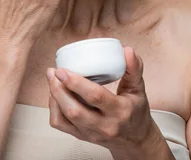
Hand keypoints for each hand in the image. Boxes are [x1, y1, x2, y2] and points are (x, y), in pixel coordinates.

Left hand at [46, 46, 162, 155]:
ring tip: (51, 79)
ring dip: (54, 97)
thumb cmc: (136, 112)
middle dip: (59, 89)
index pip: (95, 96)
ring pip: (64, 118)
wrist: (134, 140)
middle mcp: (104, 125)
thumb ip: (134, 69)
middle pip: (75, 110)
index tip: (63, 70)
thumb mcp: (139, 89)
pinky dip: (53, 108)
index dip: (76, 82)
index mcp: (120, 111)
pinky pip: (60, 125)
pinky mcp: (81, 136)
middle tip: (53, 71)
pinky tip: (54, 94)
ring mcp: (91, 133)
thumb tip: (127, 50)